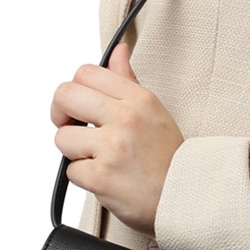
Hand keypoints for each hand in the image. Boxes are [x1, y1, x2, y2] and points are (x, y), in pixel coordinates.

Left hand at [52, 41, 184, 236]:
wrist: (187, 198)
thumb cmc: (169, 158)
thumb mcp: (154, 111)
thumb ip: (128, 80)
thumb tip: (118, 51)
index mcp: (138, 98)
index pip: (85, 73)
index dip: (76, 90)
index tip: (81, 107)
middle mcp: (125, 117)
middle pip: (64, 96)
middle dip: (62, 114)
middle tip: (76, 129)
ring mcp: (112, 146)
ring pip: (62, 137)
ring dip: (75, 152)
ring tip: (99, 159)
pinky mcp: (100, 176)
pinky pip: (70, 171)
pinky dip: (84, 178)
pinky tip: (106, 178)